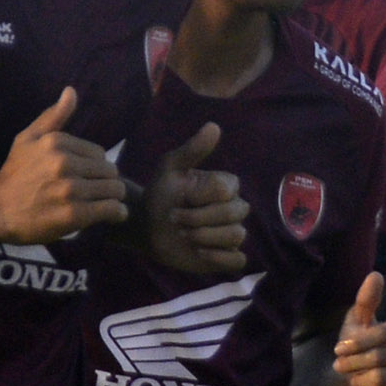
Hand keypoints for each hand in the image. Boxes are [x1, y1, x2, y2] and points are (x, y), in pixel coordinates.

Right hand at [0, 88, 128, 243]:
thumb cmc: (15, 174)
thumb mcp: (27, 139)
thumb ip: (53, 116)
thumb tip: (71, 91)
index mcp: (56, 143)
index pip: (99, 153)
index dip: (95, 166)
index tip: (85, 176)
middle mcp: (64, 163)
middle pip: (110, 171)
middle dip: (106, 182)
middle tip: (94, 192)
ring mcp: (70, 189)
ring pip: (115, 189)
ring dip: (113, 198)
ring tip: (102, 203)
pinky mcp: (75, 214)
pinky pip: (113, 209)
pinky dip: (117, 213)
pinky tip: (110, 214)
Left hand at [144, 121, 248, 275]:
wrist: (147, 227)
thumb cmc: (160, 195)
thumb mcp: (170, 169)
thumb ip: (192, 150)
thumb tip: (214, 126)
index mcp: (226, 186)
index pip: (226, 190)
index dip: (200, 196)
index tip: (181, 197)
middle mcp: (234, 208)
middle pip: (233, 214)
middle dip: (198, 218)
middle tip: (175, 218)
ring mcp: (232, 233)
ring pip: (235, 236)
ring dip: (203, 236)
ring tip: (183, 234)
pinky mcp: (228, 257)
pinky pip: (237, 259)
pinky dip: (217, 256)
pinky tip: (198, 251)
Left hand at [334, 272, 385, 385]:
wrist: (355, 382)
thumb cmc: (357, 350)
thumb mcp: (356, 323)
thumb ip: (366, 301)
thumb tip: (376, 275)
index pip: (383, 335)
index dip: (357, 343)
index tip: (338, 349)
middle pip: (380, 358)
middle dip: (353, 363)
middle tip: (340, 366)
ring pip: (383, 379)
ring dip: (360, 380)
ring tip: (355, 379)